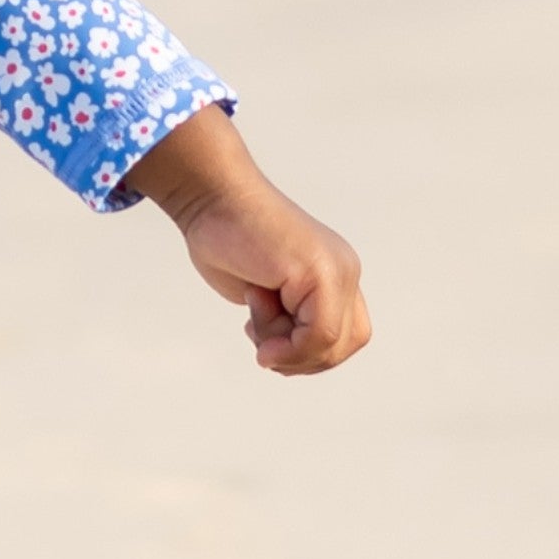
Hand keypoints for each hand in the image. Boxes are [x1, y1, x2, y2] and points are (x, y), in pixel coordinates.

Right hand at [127, 106, 369, 376]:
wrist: (213, 199)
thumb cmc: (228, 240)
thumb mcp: (267, 294)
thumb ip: (289, 319)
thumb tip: (293, 358)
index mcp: (334, 275)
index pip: (345, 337)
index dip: (309, 356)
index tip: (269, 349)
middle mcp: (343, 271)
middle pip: (342, 347)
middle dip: (299, 359)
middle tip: (263, 345)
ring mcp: (335, 271)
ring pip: (329, 345)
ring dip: (286, 349)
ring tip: (255, 314)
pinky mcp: (319, 272)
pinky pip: (317, 335)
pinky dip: (285, 344)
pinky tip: (254, 314)